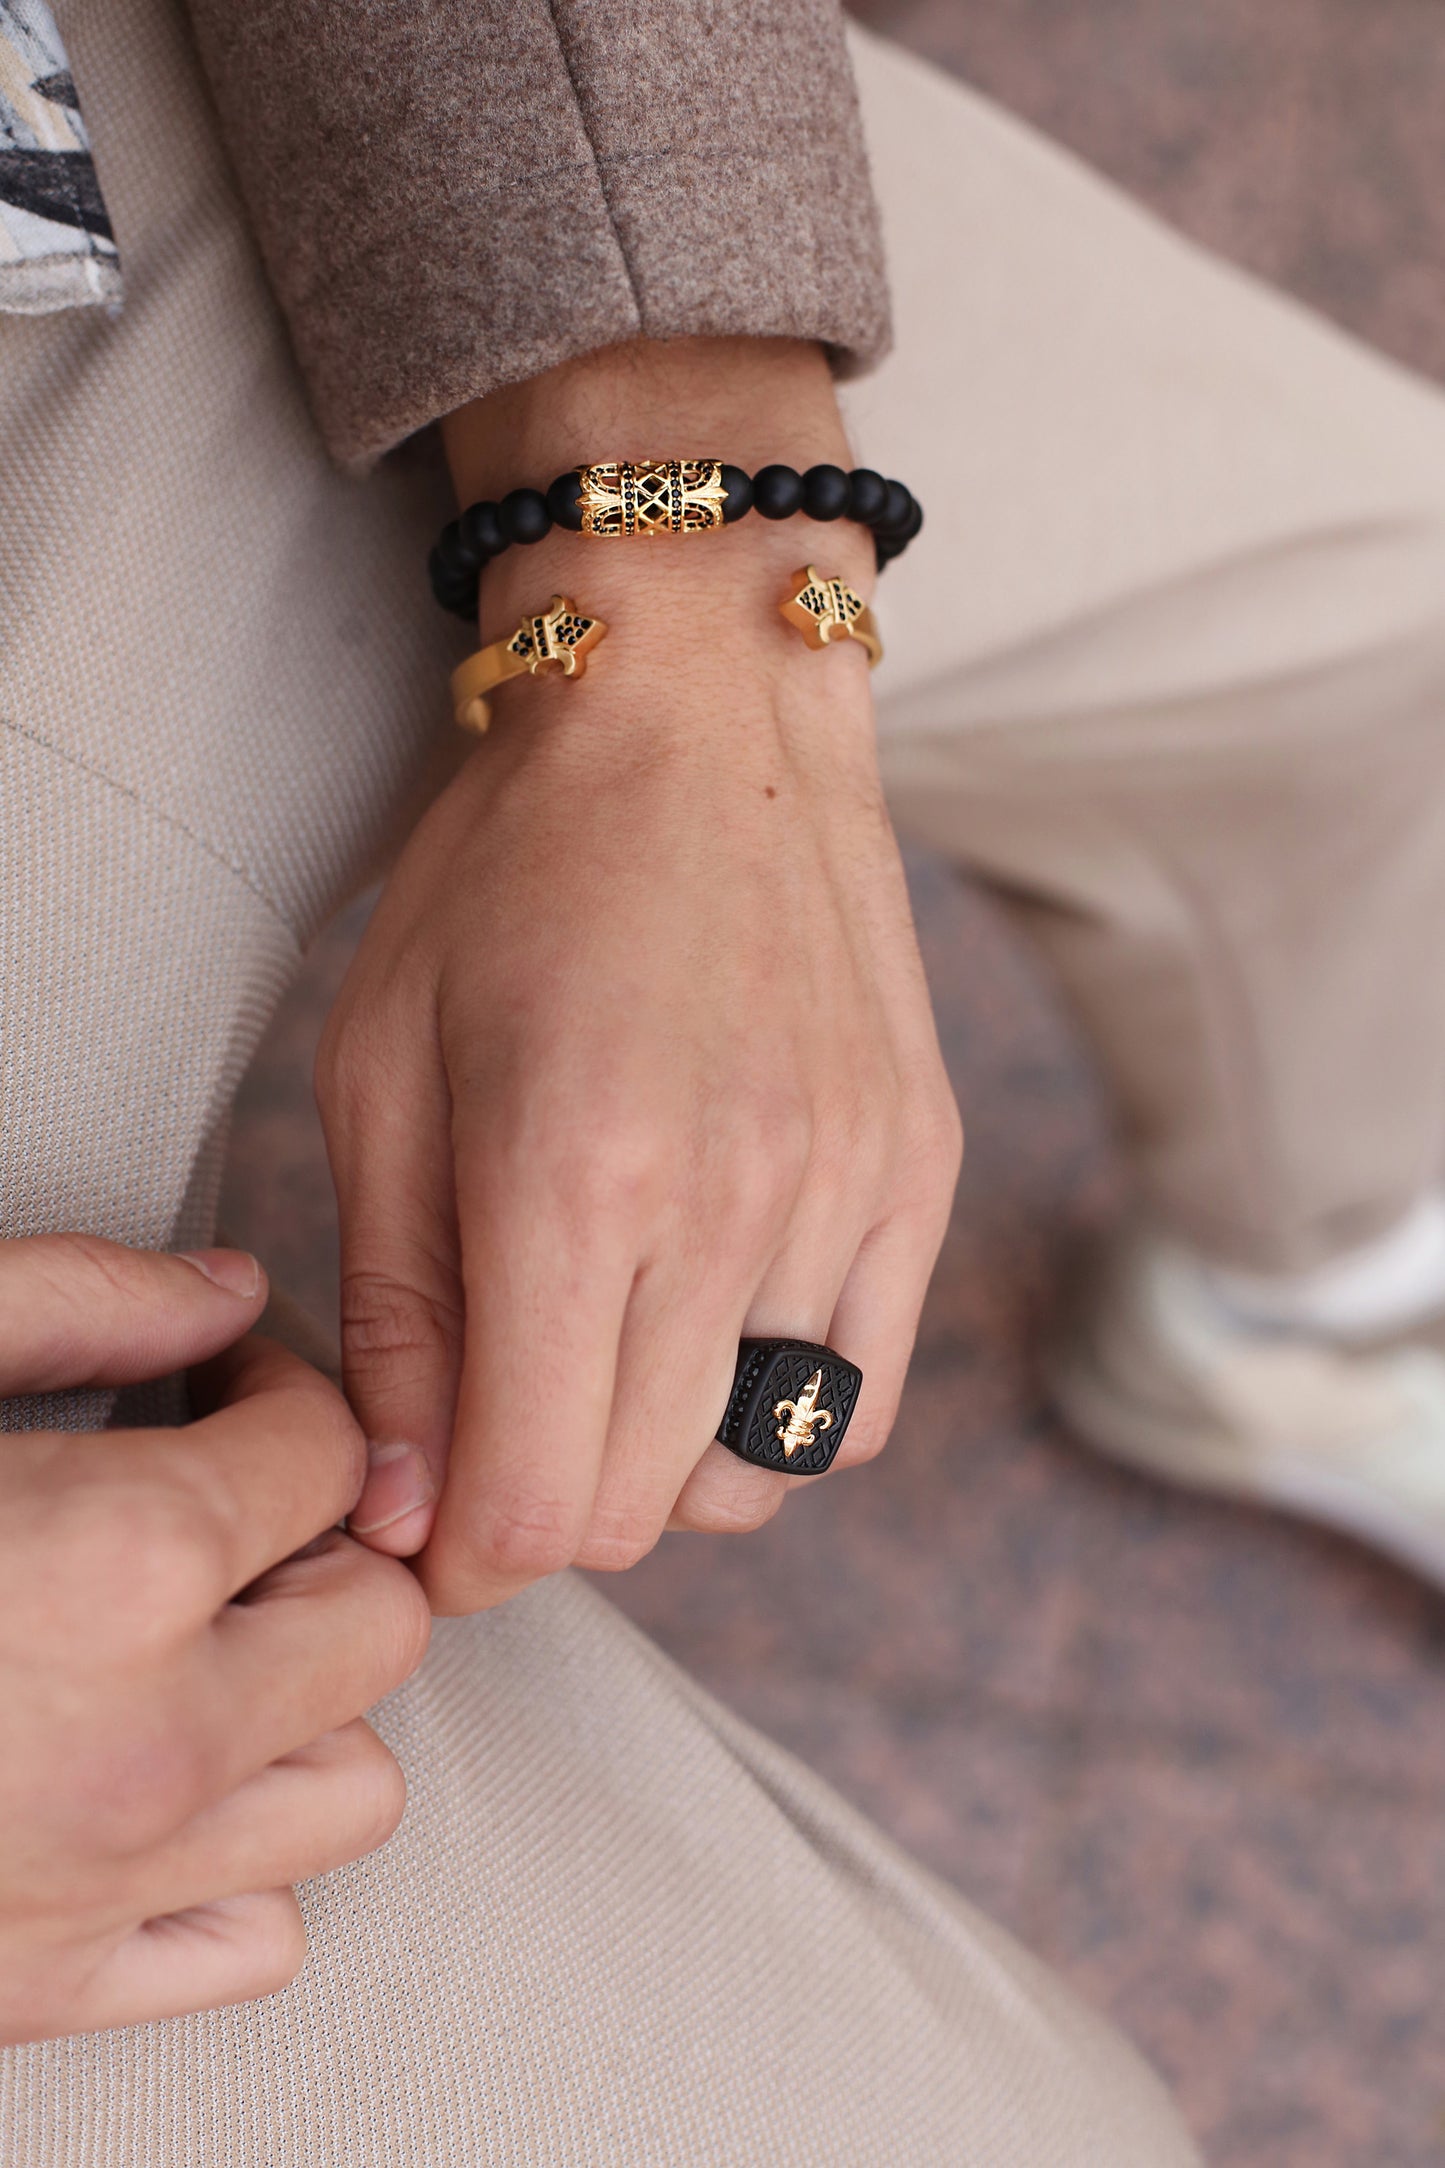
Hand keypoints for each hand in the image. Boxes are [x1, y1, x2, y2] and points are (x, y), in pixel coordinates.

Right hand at [0, 1235, 430, 2045]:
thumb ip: (77, 1304)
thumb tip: (219, 1293)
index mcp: (114, 1563)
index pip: (330, 1458)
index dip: (291, 1394)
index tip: (240, 1390)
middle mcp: (142, 1742)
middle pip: (377, 1624)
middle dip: (324, 1539)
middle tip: (234, 1500)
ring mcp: (101, 1887)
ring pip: (349, 1789)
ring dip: (304, 1700)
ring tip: (207, 1637)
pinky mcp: (41, 1992)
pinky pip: (254, 1937)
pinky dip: (236, 1857)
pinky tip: (154, 1777)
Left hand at [320, 337, 961, 1611]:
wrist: (702, 704)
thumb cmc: (511, 871)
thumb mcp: (383, 1067)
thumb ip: (397, 1306)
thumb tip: (408, 1507)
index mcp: (574, 1176)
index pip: (535, 1506)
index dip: (463, 1546)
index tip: (430, 1509)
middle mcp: (736, 1203)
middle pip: (638, 1511)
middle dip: (543, 1503)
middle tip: (498, 1408)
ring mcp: (849, 1191)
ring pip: (750, 1477)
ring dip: (655, 1459)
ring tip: (607, 1344)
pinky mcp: (918, 1173)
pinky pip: (856, 1404)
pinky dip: (772, 1410)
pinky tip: (714, 1316)